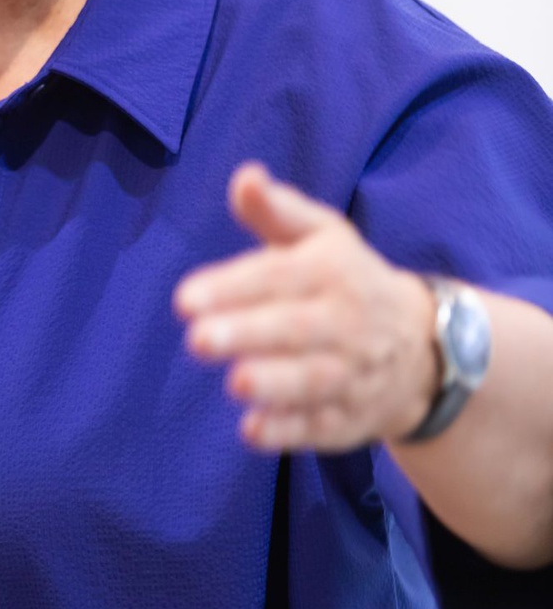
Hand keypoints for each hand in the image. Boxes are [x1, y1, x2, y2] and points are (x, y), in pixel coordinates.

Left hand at [173, 164, 439, 450]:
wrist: (423, 346)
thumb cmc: (347, 280)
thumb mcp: (323, 236)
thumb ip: (277, 211)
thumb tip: (245, 177)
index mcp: (333, 270)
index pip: (279, 276)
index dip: (232, 286)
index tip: (184, 299)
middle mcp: (348, 321)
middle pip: (296, 328)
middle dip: (248, 334)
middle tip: (197, 339)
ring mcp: (354, 373)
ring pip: (314, 380)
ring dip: (275, 384)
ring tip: (236, 381)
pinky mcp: (352, 417)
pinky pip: (323, 427)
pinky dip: (291, 432)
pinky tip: (253, 431)